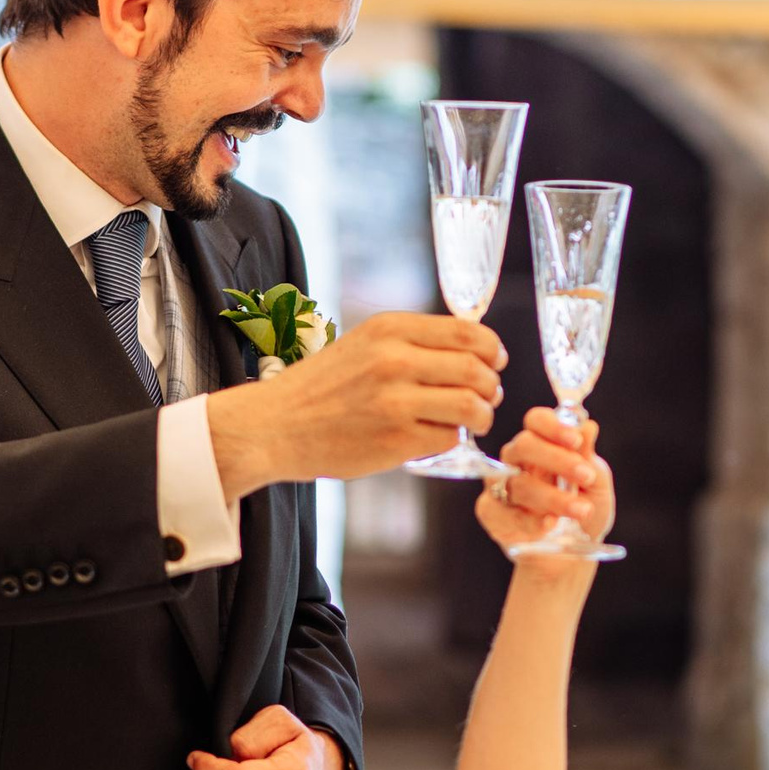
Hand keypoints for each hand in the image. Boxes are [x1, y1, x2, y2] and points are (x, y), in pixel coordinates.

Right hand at [206, 311, 506, 497]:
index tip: (493, 363)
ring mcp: (395, 401)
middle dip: (491, 387)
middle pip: (477, 369)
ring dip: (482, 416)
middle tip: (485, 397)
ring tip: (470, 420)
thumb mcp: (365, 345)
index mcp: (389, 329)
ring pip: (472, 405)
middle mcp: (394, 360)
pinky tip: (434, 437)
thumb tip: (475, 353)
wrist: (275, 426)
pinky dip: (450, 439)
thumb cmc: (323, 388)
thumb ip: (414, 343)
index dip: (492, 351)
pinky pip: (449, 437)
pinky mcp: (395, 440)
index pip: (469, 333)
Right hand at [474, 408, 614, 564]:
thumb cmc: (582, 512)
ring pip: (518, 483)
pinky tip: (550, 525)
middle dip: (557, 459)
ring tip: (581, 510)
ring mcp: (501, 486)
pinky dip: (530, 521)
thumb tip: (588, 425)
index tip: (576, 441)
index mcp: (542, 445)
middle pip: (524, 445)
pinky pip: (503, 512)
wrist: (570, 557)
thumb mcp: (595, 484)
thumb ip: (588, 457)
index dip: (554, 426)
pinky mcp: (491, 513)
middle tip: (585, 476)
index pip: (537, 421)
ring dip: (554, 497)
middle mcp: (517, 461)